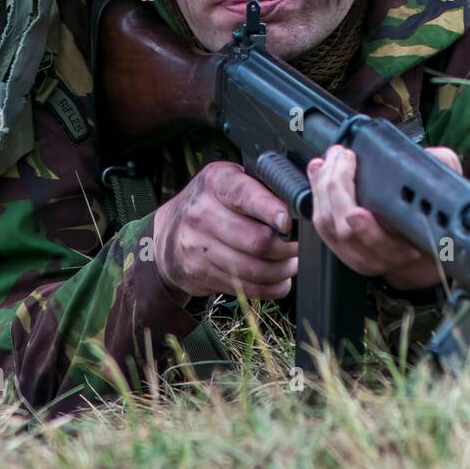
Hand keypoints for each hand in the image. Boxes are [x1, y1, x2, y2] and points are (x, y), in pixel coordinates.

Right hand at [152, 161, 298, 301]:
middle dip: (287, 248)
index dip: (270, 210)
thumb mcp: (228, 180)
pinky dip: (270, 288)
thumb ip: (259, 187)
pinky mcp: (200, 274)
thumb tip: (299, 202)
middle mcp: (202, 213)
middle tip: (300, 247)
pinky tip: (280, 280)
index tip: (289, 223)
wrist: (168, 232)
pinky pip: (245, 288)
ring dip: (282, 270)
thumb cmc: (212, 201)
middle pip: (256, 240)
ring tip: (292, 263)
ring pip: (254, 269)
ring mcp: (198, 246)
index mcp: (215, 182)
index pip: (244, 196)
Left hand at [307, 145, 462, 290]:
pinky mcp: (339, 247)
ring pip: (330, 226)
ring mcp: (356, 255)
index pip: (385, 247)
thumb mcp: (448, 192)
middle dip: (339, 189)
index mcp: (409, 249)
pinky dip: (316, 193)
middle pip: (347, 232)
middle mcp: (380, 258)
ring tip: (332, 157)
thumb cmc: (431, 214)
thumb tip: (433, 157)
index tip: (357, 213)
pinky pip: (320, 223)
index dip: (368, 233)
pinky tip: (318, 170)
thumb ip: (444, 173)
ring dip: (324, 187)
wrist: (420, 245)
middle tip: (345, 156)